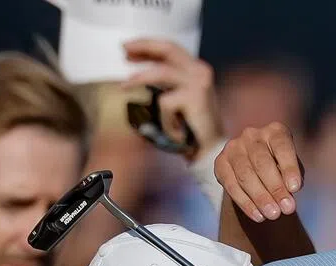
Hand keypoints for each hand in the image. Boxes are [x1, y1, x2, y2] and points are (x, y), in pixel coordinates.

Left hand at [121, 38, 223, 160]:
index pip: (169, 48)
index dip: (148, 45)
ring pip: (161, 72)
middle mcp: (200, 70)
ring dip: (139, 79)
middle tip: (123, 49)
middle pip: (167, 48)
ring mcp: (199, 82)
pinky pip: (165, 102)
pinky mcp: (195, 97)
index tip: (128, 48)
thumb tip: (139, 73)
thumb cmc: (191, 129)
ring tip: (124, 87)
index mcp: (196, 69)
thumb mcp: (176, 98)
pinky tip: (174, 130)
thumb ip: (164, 83)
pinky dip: (164, 118)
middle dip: (143, 46)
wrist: (212, 150)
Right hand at [214, 121, 304, 222]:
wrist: (257, 170)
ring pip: (245, 175)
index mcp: (275, 131)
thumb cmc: (282, 169)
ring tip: (273, 215)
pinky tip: (258, 216)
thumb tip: (287, 193)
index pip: (282, 146)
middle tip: (287, 209)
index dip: (289, 167)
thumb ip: (292, 178)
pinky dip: (245, 203)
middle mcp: (252, 135)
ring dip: (260, 197)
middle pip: (262, 163)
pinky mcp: (220, 163)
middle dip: (275, 188)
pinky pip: (231, 185)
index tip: (295, 189)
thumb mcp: (292, 169)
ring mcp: (233, 148)